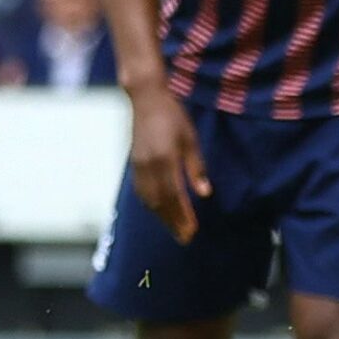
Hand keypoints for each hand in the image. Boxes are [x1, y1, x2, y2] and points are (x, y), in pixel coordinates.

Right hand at [127, 87, 210, 244]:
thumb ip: (196, 168)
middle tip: (185, 238)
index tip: (192, 231)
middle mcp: (148, 166)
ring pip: (148, 199)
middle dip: (173, 222)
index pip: (174, 196)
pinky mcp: (134, 163)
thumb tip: (205, 194)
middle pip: (159, 202)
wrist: (146, 99)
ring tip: (175, 229)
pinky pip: (141, 190)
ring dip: (161, 216)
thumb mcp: (191, 139)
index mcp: (165, 160)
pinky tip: (160, 211)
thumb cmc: (174, 116)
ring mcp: (138, 165)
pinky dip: (151, 204)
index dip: (182, 216)